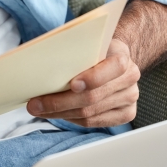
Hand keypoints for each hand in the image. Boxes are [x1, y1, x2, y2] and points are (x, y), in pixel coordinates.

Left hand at [26, 37, 140, 126]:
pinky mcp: (126, 114)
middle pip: (93, 97)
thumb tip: (42, 61)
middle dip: (60, 103)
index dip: (92, 78)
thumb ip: (75, 51)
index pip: (113, 68)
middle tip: (36, 104)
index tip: (72, 84)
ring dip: (60, 114)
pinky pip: (93, 122)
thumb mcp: (88, 44)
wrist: (115, 60)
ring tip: (40, 110)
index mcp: (122, 57)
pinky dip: (72, 119)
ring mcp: (130, 98)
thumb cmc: (96, 52)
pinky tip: (58, 114)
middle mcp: (130, 79)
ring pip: (89, 114)